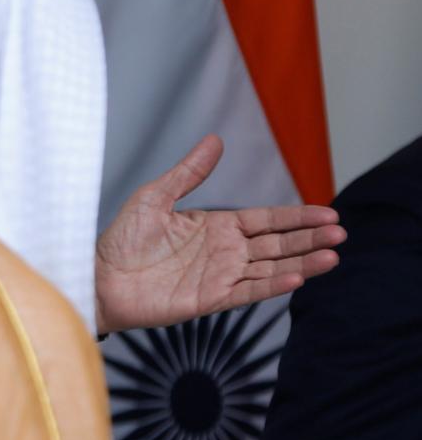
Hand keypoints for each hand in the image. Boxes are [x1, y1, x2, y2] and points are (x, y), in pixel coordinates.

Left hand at [94, 135, 344, 334]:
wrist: (99, 276)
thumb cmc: (121, 239)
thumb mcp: (155, 197)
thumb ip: (189, 173)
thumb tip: (215, 140)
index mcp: (216, 226)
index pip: (267, 220)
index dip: (296, 217)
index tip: (327, 213)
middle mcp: (224, 252)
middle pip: (277, 244)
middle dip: (309, 238)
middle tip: (341, 233)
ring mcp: (219, 276)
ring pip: (270, 269)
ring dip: (302, 263)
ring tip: (331, 256)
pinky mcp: (209, 299)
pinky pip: (247, 292)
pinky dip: (272, 286)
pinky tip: (296, 278)